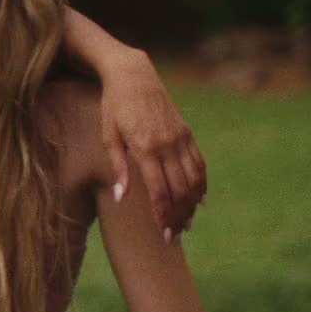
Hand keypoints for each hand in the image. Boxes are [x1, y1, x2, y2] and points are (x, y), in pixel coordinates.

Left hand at [98, 48, 206, 238]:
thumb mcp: (108, 135)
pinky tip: (200, 201)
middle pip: (180, 190)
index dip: (163, 214)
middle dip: (179, 216)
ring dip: (192, 205)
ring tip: (187, 224)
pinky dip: (202, 184)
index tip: (164, 234)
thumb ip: (118, 167)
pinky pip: (199, 163)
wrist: (133, 75)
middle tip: (174, 237)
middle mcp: (167, 144)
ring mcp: (180, 138)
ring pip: (194, 179)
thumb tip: (121, 197)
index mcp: (145, 147)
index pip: (159, 190)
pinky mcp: (187, 132)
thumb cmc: (113, 107)